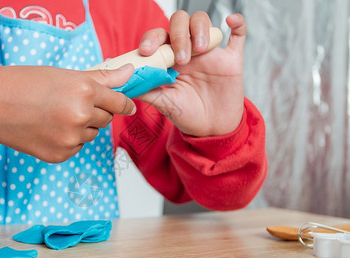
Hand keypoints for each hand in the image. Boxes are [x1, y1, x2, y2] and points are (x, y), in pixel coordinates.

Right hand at [0, 64, 135, 162]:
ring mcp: (70, 138)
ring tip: (56, 115)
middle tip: (73, 103)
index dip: (123, 104)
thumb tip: (130, 72)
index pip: (118, 103)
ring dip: (82, 127)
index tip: (127, 106)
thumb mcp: (65, 74)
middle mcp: (81, 116)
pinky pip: (76, 147)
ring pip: (91, 134)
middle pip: (106, 120)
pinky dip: (69, 140)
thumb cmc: (25, 84)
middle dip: (96, 112)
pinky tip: (50, 129)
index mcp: (85, 91)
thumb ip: (102, 77)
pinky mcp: (60, 155)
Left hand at [137, 12, 245, 136]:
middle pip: (179, 22)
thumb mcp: (164, 103)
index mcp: (169, 59)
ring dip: (199, 30)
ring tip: (199, 51)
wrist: (211, 129)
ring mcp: (210, 53)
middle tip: (181, 59)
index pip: (159, 36)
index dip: (151, 38)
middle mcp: (188, 50)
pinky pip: (238, 35)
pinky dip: (238, 24)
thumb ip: (146, 91)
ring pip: (203, 22)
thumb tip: (124, 83)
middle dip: (178, 35)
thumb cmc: (186, 114)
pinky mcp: (231, 60)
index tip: (147, 51)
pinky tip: (231, 22)